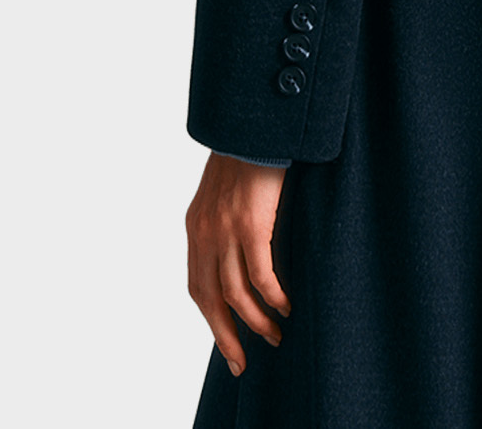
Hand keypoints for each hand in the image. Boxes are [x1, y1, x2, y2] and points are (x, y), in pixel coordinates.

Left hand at [186, 153, 291, 375]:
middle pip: (210, 300)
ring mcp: (226, 230)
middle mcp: (204, 233)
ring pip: (235, 294)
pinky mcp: (252, 225)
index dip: (211, 318)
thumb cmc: (249, 150)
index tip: (226, 341)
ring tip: (274, 336)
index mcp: (196, 226)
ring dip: (255, 321)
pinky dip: (273, 297)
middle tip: (242, 361)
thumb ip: (226, 220)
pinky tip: (286, 306)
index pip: (197, 285)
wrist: (255, 121)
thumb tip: (241, 247)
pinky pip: (261, 275)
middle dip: (225, 336)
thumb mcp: (225, 190)